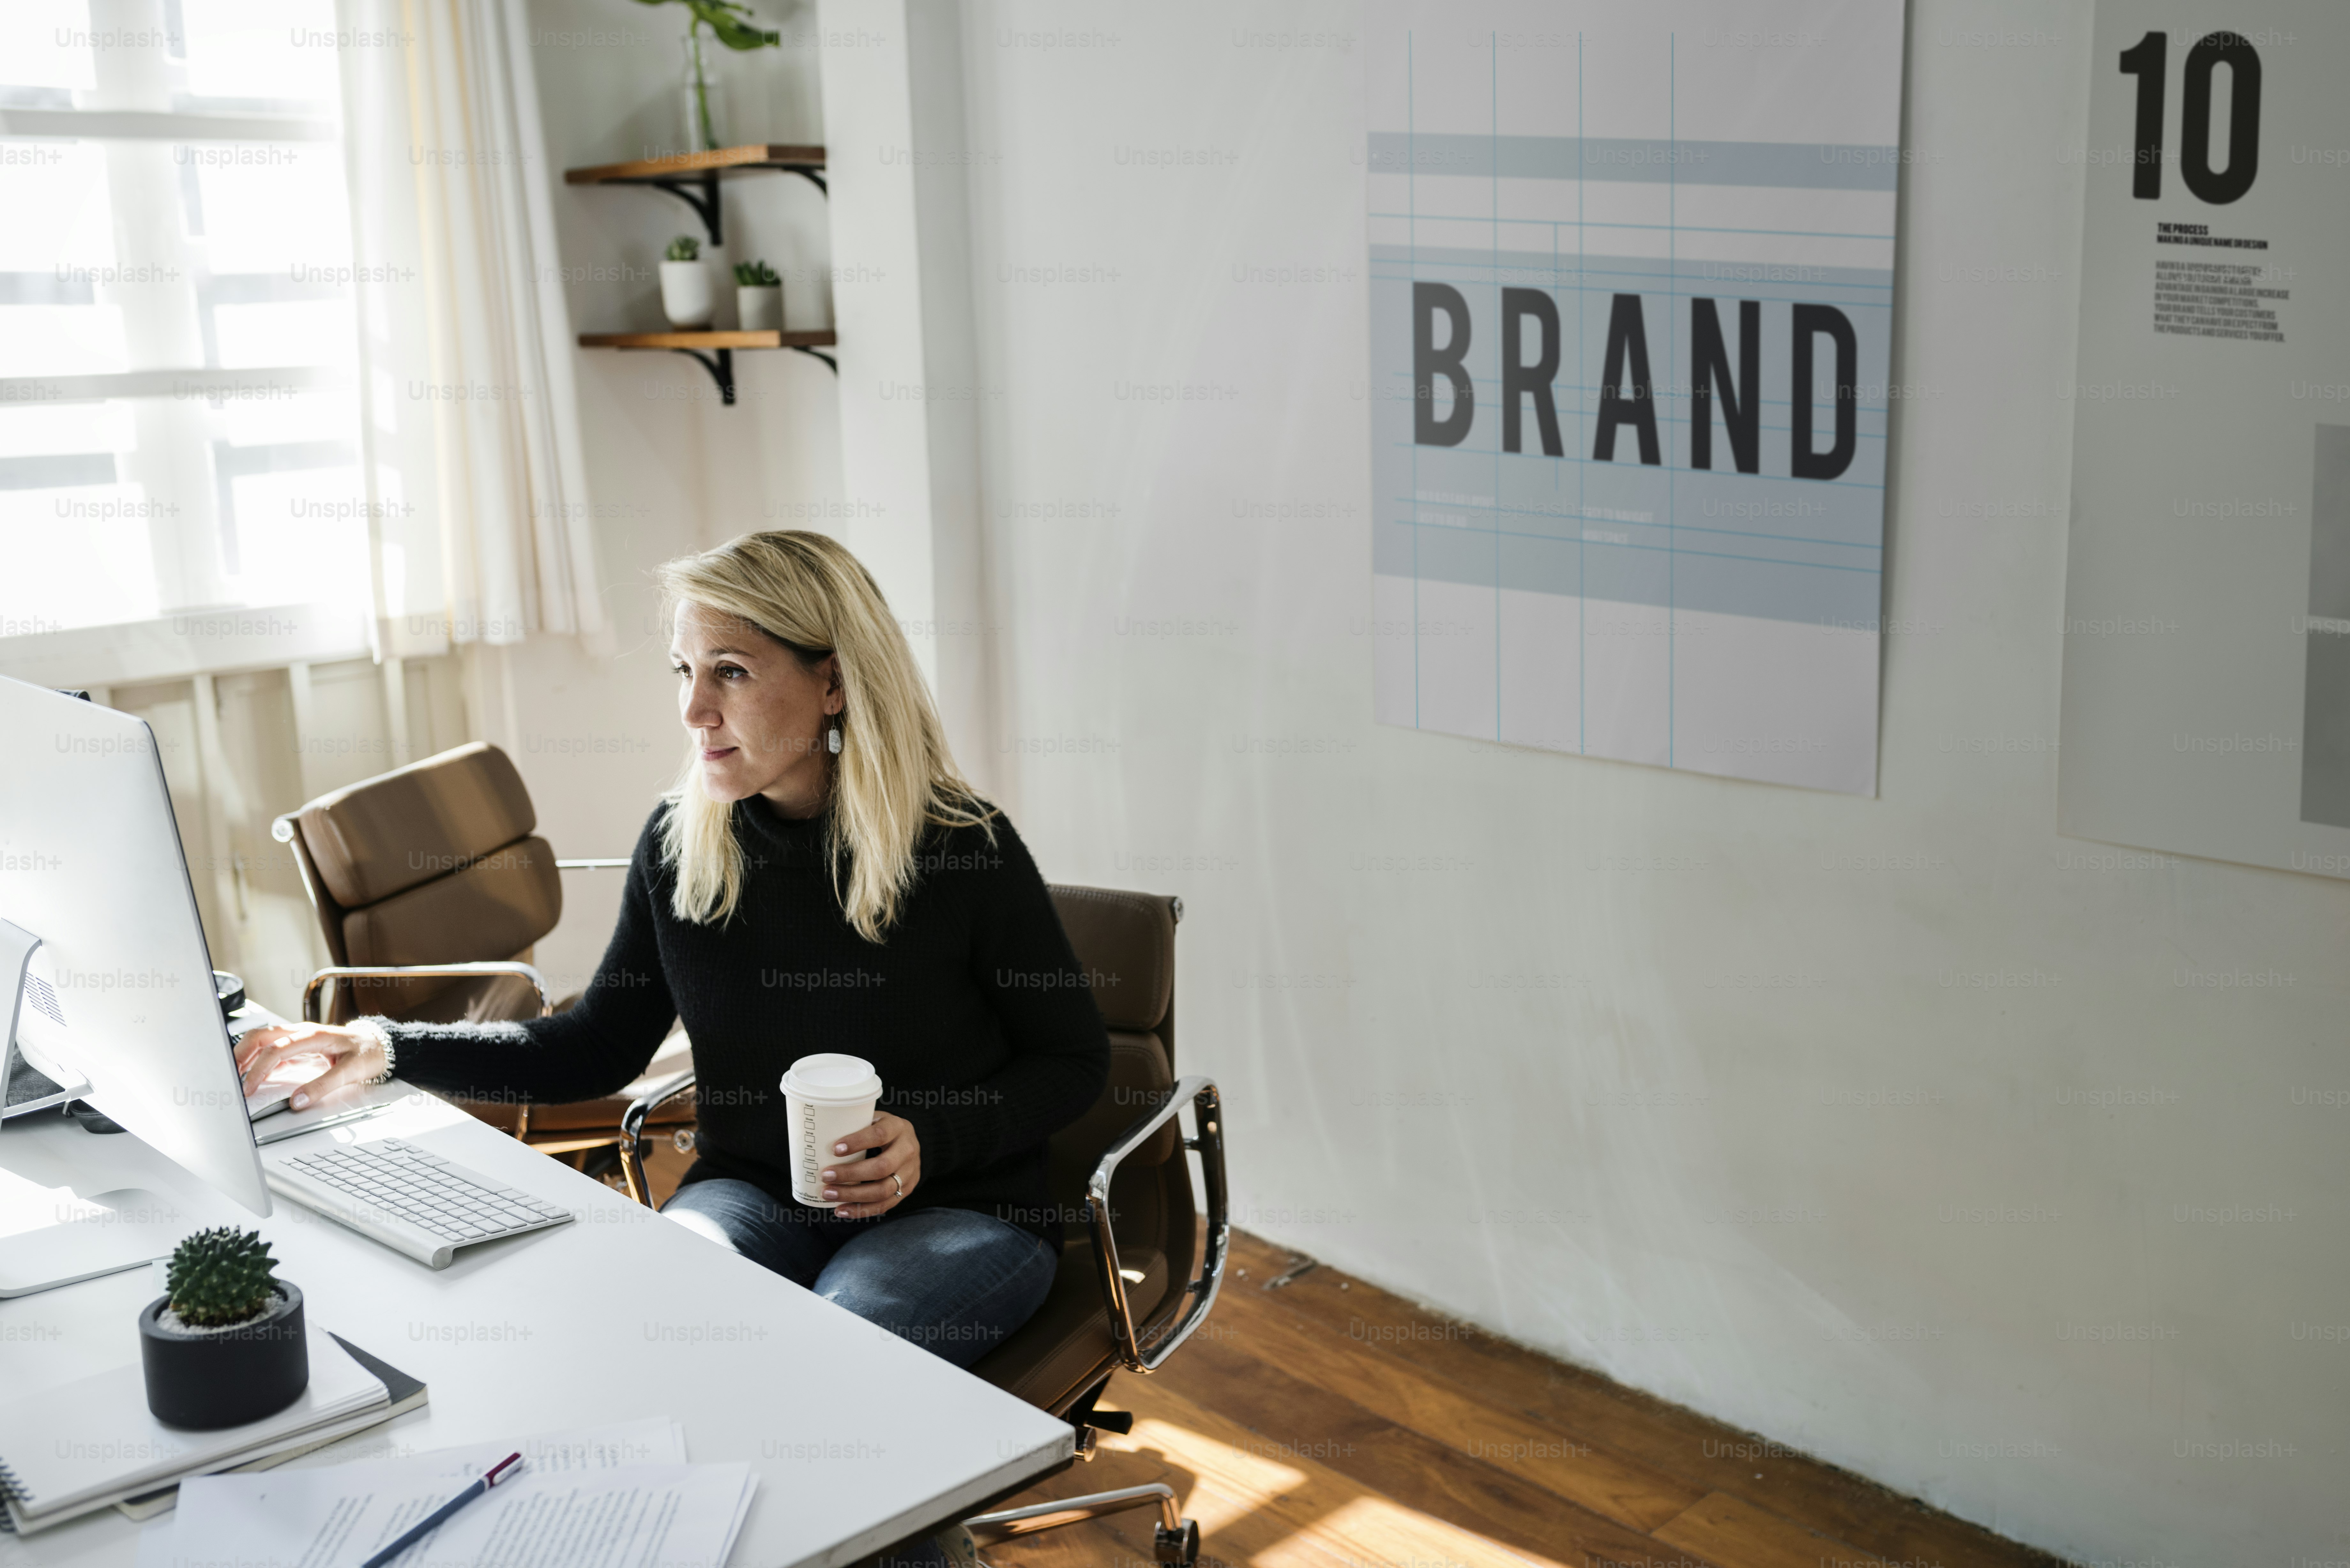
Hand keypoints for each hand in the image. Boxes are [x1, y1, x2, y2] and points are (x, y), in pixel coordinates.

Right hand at [235, 1022, 387, 1110]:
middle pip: (262, 1037)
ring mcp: (299, 1039)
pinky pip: (273, 1051)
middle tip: (230, 1076)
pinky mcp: (299, 1048)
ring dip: (246, 1056)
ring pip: (264, 1041)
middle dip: (241, 1054)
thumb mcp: (351, 1072)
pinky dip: (259, 1062)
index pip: (276, 1050)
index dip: (258, 1069)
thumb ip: (323, 1086)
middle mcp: (302, 1033)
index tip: (249, 1087)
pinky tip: (254, 1077)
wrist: (380, 1045)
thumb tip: (297, 1101)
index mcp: (313, 1036)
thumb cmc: (368, 1053)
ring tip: (235, 1076)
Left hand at [822, 1113, 919, 1218]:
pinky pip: (884, 1205)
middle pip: (882, 1167)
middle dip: (851, 1174)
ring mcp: (909, 1173)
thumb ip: (855, 1125)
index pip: (880, 1134)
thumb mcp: (874, 1120)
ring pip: (883, 1190)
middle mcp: (908, 1151)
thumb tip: (818, 1134)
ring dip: (852, 1195)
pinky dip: (861, 1210)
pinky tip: (841, 1210)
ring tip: (828, 1194)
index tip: (835, 1149)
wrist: (909, 1144)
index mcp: (898, 1127)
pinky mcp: (906, 1191)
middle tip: (825, 1176)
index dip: (857, 1142)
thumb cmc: (882, 1130)